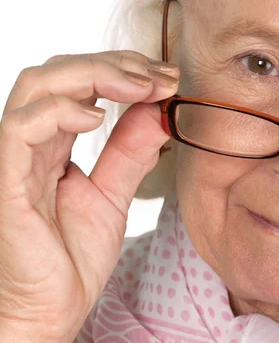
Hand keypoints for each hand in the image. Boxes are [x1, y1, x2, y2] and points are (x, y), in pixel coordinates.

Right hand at [0, 51, 178, 340]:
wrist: (50, 309)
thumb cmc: (70, 257)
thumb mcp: (114, 194)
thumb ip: (130, 152)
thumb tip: (157, 111)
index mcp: (54, 144)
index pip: (79, 84)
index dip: (123, 70)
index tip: (167, 78)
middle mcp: (31, 143)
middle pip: (59, 72)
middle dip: (114, 64)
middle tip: (159, 76)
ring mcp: (15, 159)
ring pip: (38, 86)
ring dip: (94, 75)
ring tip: (139, 86)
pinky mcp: (7, 181)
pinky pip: (21, 128)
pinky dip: (59, 111)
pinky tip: (96, 118)